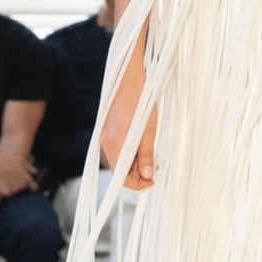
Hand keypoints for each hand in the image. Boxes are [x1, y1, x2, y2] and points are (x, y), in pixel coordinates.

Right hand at [0, 152, 36, 197]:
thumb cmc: (6, 160)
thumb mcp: (19, 160)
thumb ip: (29, 167)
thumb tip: (35, 171)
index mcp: (26, 176)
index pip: (33, 185)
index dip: (33, 186)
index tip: (32, 187)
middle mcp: (21, 183)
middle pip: (23, 187)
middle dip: (21, 184)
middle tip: (14, 178)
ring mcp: (13, 188)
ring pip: (16, 190)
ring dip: (14, 187)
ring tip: (8, 180)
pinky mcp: (6, 191)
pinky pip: (9, 193)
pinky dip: (7, 190)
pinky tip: (3, 183)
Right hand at [100, 72, 157, 189]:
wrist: (128, 77)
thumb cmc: (140, 101)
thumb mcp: (148, 131)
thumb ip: (147, 155)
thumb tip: (148, 175)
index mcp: (115, 146)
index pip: (122, 178)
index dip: (138, 184)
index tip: (153, 181)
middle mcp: (106, 144)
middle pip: (120, 170)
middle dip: (139, 173)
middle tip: (157, 166)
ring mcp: (105, 137)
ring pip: (120, 160)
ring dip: (135, 163)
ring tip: (152, 154)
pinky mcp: (107, 131)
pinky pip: (118, 149)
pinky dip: (130, 152)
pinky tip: (142, 144)